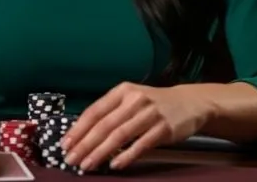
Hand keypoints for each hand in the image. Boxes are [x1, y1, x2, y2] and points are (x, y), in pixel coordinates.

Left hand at [62, 82, 209, 171]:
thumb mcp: (131, 99)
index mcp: (123, 91)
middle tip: (71, 159)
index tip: (66, 144)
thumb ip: (111, 112)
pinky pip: (141, 144)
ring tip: (88, 165)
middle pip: (105, 124)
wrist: (190, 102)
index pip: (95, 110)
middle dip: (85, 144)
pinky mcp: (164, 128)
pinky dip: (127, 155)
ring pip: (120, 135)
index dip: (79, 128)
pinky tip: (115, 165)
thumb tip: (83, 134)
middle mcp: (135, 100)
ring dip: (101, 152)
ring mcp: (150, 113)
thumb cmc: (154, 104)